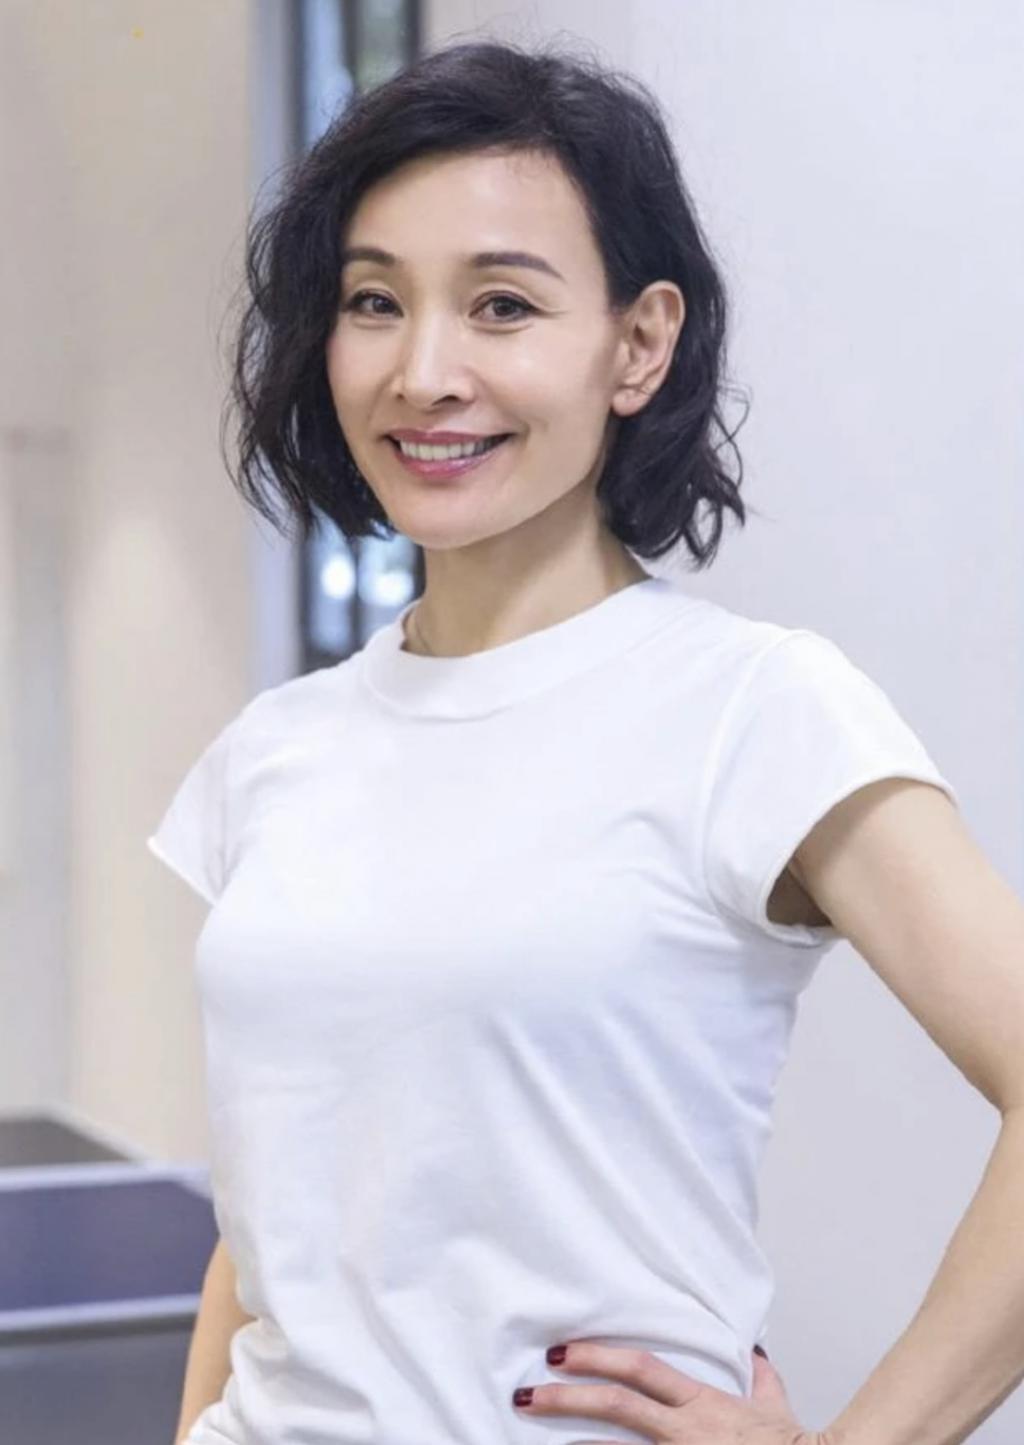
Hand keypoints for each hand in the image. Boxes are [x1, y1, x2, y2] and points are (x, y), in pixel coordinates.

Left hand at [512, 1341, 836, 1443]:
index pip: (641, 1369)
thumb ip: (760, 1379)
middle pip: (617, 1405)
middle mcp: (686, 1432)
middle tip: (526, 1394)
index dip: (599, 1357)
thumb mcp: (776, 1408)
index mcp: (703, 1404)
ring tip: (535, 1438)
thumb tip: (756, 1352)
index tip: (561, 1353)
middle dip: (566, 1399)